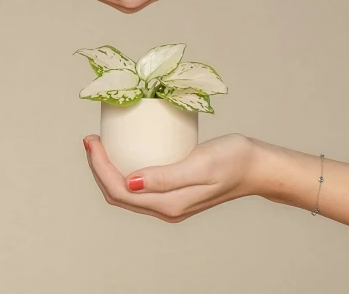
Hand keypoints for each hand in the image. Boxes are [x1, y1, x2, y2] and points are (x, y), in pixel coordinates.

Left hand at [83, 133, 260, 221]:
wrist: (257, 166)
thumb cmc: (233, 161)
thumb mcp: (200, 165)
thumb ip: (165, 177)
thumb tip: (129, 182)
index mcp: (169, 205)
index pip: (120, 191)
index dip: (99, 168)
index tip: (92, 141)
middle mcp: (166, 208)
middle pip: (118, 194)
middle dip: (98, 169)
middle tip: (91, 139)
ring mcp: (170, 202)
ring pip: (127, 191)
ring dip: (109, 169)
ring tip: (101, 144)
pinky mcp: (175, 190)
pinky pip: (140, 184)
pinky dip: (125, 168)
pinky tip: (125, 149)